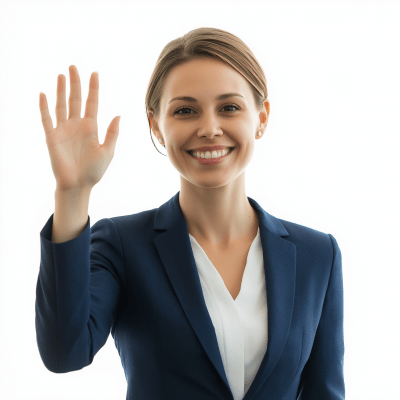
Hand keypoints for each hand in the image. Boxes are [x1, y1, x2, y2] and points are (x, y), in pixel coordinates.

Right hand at [39, 65, 120, 190]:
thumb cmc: (94, 171)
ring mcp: (63, 130)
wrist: (78, 185)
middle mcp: (77, 125)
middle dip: (76, 83)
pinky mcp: (52, 137)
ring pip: (61, 105)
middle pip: (76, 100)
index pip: (92, 103)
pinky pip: (47, 119)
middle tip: (74, 67)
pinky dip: (44, 107)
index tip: (95, 73)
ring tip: (62, 75)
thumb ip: (112, 133)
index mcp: (91, 128)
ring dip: (61, 90)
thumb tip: (118, 114)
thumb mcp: (108, 152)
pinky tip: (43, 94)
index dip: (93, 89)